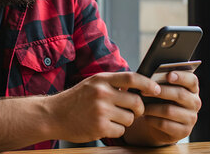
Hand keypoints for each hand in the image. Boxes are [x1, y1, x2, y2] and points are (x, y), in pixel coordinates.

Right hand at [44, 72, 160, 142]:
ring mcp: (101, 111)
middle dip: (138, 109)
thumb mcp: (92, 84)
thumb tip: (139, 86)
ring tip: (110, 118)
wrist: (53, 115)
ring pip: (129, 119)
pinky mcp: (99, 127)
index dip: (148, 84)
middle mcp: (102, 93)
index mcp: (102, 80)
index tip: (156, 90)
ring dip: (125, 121)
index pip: (132, 78)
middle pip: (136, 102)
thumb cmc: (76, 100)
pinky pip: (120, 131)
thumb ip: (113, 83)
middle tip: (132, 111)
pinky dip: (116, 131)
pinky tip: (103, 126)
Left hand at [123, 70, 201, 145]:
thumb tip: (151, 78)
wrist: (161, 123)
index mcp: (192, 89)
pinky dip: (152, 119)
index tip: (168, 75)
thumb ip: (162, 82)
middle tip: (144, 91)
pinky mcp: (184, 132)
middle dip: (161, 91)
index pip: (192, 80)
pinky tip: (146, 117)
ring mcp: (191, 118)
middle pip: (180, 94)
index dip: (181, 76)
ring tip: (142, 105)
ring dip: (152, 108)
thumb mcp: (164, 90)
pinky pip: (165, 124)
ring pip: (170, 110)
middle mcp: (195, 103)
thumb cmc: (161, 101)